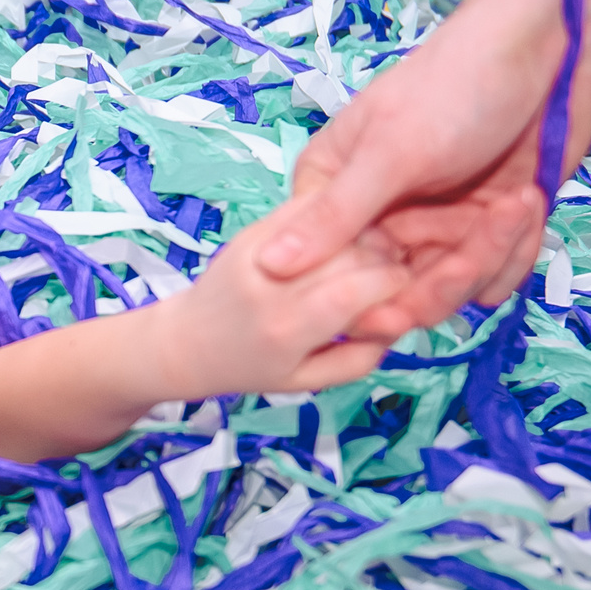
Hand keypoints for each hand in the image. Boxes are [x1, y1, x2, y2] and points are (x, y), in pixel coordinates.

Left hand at [154, 210, 418, 397]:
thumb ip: (358, 358)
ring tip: (372, 251)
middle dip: (386, 255)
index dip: (396, 282)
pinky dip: (335, 213)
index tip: (406, 285)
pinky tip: (345, 231)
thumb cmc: (250, 368)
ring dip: (365, 230)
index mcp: (287, 327)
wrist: (184, 343)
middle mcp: (270, 284)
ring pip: (333, 223)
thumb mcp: (307, 382)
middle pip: (351, 252)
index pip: (359, 290)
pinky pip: (306, 207)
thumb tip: (400, 320)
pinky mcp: (250, 230)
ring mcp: (256, 250)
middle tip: (395, 267)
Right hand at [253, 0, 577, 339]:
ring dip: (493, 255)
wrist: (552, 45)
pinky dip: (517, 250)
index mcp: (335, 192)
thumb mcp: (390, 152)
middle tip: (477, 246)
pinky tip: (528, 201)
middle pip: (398, 292)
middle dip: (445, 276)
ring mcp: (434, 224)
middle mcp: (381, 216)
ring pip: (452, 290)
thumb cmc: (458, 81)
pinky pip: (494, 276)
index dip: (367, 298)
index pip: (334, 275)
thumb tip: (264, 267)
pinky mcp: (484, 228)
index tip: (400, 309)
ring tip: (517, 202)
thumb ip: (333, 216)